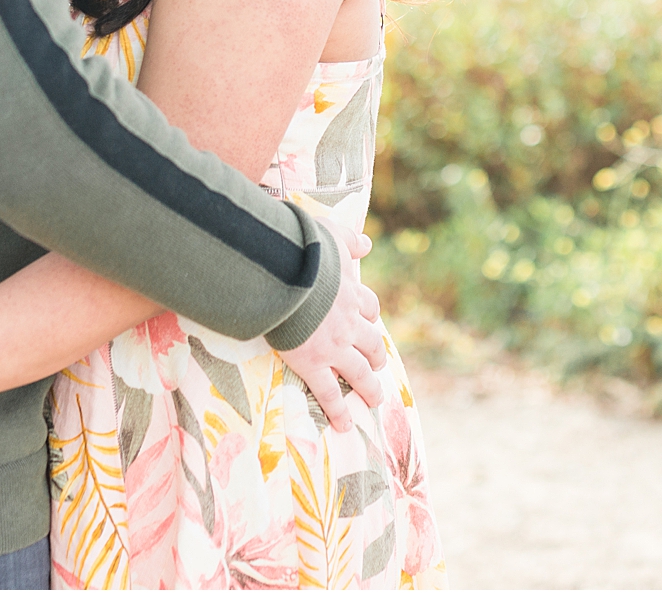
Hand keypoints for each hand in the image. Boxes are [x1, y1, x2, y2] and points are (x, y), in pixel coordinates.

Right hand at [275, 218, 387, 431]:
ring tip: (373, 400)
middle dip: (376, 356)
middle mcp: (347, 323)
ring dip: (368, 387)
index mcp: (349, 293)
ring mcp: (333, 346)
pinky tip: (342, 425)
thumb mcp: (330, 237)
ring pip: (358, 372)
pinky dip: (337, 411)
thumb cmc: (303, 253)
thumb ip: (348, 240)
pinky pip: (329, 393)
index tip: (369, 323)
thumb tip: (366, 242)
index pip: (369, 308)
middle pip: (371, 343)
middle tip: (377, 366)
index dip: (370, 318)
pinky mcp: (313, 363)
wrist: (284, 275)